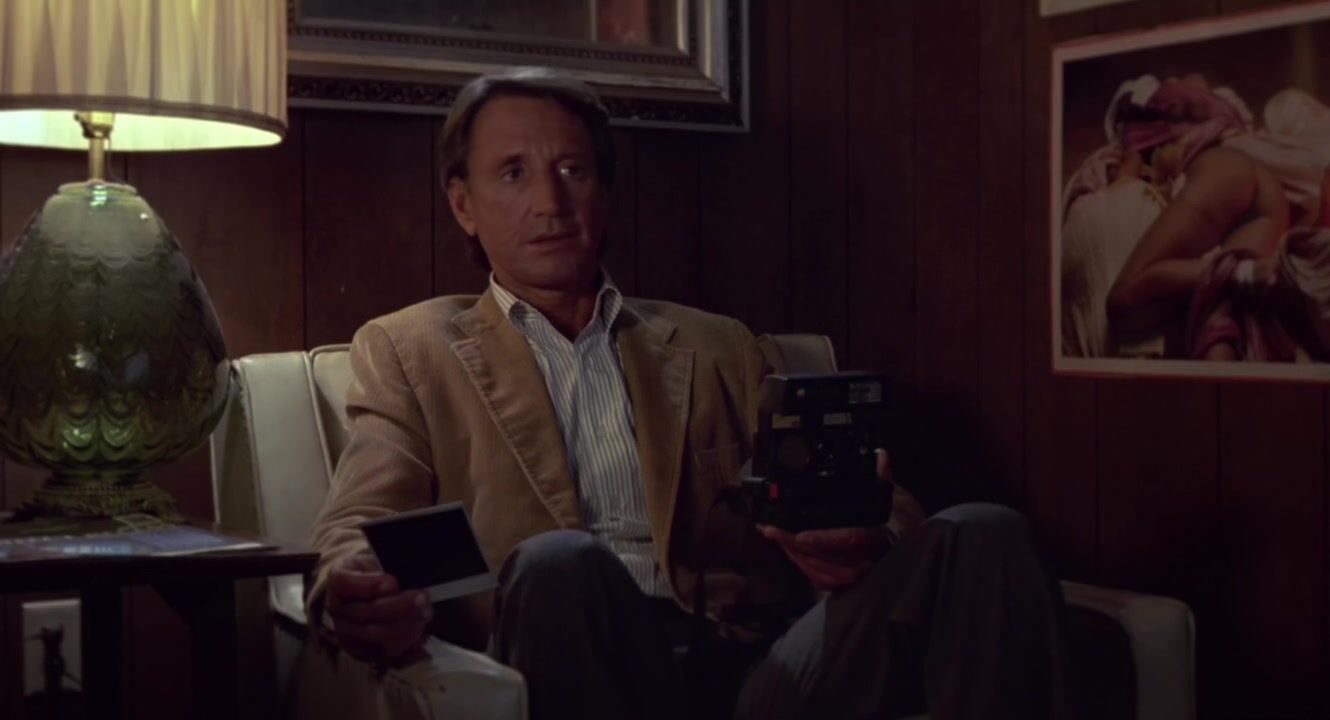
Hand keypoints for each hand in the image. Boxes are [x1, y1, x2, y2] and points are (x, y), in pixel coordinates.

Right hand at [325, 552, 432, 664]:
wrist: (366, 594)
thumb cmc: (374, 574)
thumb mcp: (376, 560)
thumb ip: (384, 567)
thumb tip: (397, 584)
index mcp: (337, 581)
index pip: (343, 583)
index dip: (368, 585)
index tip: (393, 583)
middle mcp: (336, 609)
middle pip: (365, 612)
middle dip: (398, 606)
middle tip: (422, 598)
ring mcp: (346, 633)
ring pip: (374, 634)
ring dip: (405, 625)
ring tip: (425, 613)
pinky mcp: (361, 651)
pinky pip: (382, 651)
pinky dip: (405, 642)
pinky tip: (420, 630)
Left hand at [758, 449, 894, 591]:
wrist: (903, 546)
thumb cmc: (896, 521)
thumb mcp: (892, 497)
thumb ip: (882, 478)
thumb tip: (881, 456)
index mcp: (879, 537)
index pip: (850, 539)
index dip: (824, 539)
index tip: (801, 535)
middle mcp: (869, 560)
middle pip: (828, 559)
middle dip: (797, 546)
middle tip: (773, 530)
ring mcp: (858, 575)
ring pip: (822, 572)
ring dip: (795, 555)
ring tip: (775, 536)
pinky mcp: (847, 583)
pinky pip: (821, 580)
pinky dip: (802, 565)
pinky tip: (788, 550)